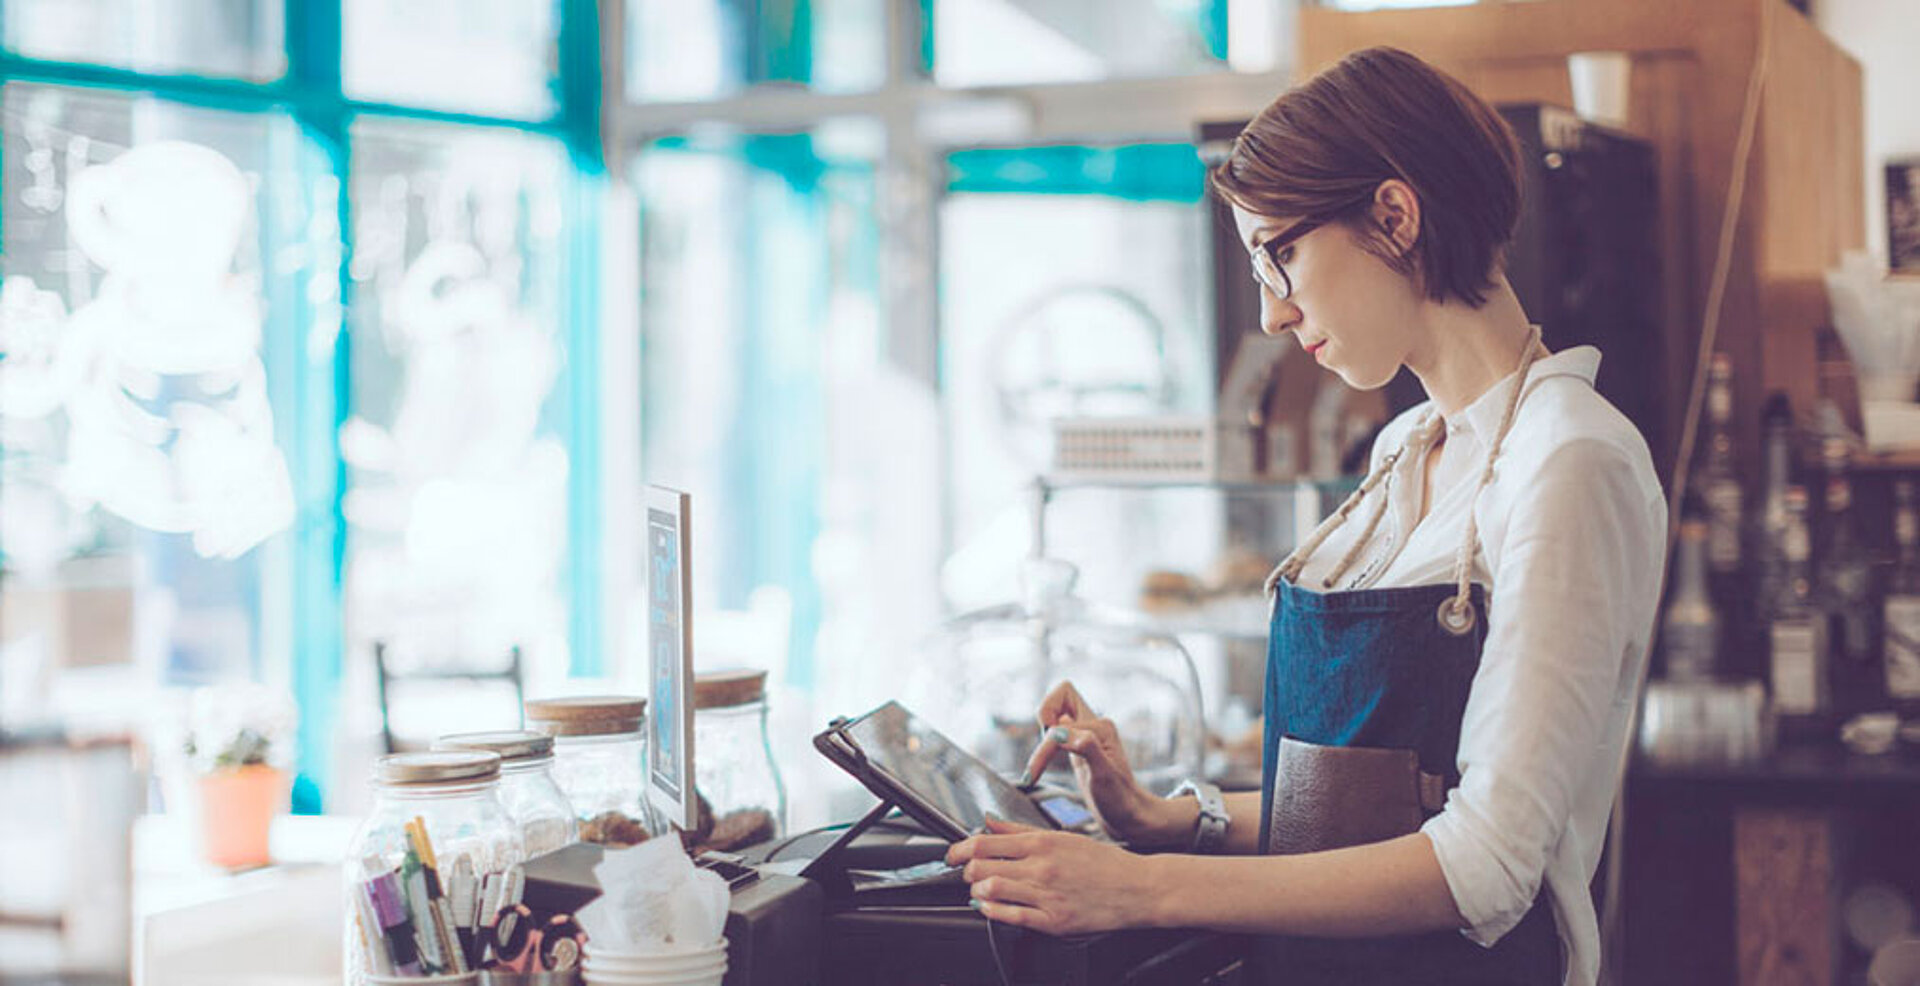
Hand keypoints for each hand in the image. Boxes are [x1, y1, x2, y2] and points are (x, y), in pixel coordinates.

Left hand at [946, 815, 1158, 935]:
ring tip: (981, 889)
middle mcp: (1042, 868)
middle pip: (982, 866)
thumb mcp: (1062, 837)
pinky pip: (1011, 916)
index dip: (960, 849)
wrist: (1136, 888)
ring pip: (992, 890)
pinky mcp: (1054, 921)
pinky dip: (992, 911)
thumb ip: (1022, 830)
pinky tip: (991, 906)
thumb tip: (989, 821)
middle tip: (968, 872)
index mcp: (1042, 843)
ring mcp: (1047, 896)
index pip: (985, 842)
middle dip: (967, 870)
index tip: (953, 854)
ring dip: (978, 890)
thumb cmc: (1102, 862)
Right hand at [1021, 681, 1189, 846]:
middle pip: (1061, 694)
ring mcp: (1085, 735)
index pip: (1061, 724)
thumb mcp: (1104, 777)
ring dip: (1043, 732)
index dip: (1048, 742)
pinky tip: (1040, 767)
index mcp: (1100, 728)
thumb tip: (1063, 732)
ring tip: (1039, 764)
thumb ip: (1087, 748)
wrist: (1129, 818)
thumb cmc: (1120, 801)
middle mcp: (1093, 726)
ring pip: (1055, 712)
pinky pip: (1056, 730)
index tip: (1042, 765)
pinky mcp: (1078, 746)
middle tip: (1045, 743)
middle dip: (1045, 713)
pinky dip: (1044, 743)